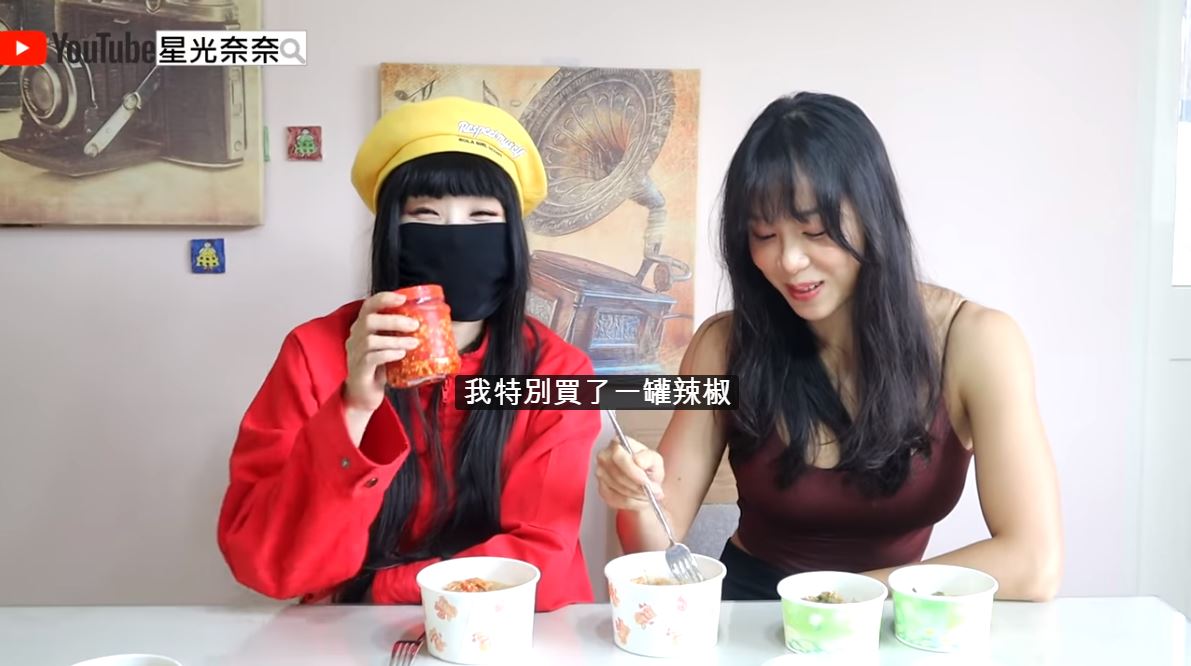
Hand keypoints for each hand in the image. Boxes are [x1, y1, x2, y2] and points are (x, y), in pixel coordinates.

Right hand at [343, 292, 420, 412]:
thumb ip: (399, 334)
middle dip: (394, 320)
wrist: (364, 394)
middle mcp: (355, 337)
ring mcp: (354, 353)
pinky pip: (371, 357)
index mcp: (362, 328)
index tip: (403, 298)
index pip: (368, 306)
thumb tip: (427, 324)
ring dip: (395, 340)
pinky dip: (388, 354)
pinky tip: (401, 355)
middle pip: (369, 320)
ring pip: (370, 339)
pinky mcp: (359, 369)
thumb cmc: (378, 368)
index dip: (384, 299)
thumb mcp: (389, 346)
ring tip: (413, 343)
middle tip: (414, 325)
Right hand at [595, 432, 665, 511]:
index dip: (633, 471)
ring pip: (619, 489)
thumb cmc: (648, 468)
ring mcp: (600, 474)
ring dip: (637, 495)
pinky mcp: (602, 489)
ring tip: (649, 494)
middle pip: (618, 475)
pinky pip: (616, 500)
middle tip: (653, 491)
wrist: (645, 482)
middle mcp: (604, 456)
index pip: (618, 456)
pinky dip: (631, 503)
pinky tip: (640, 500)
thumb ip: (648, 458)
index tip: (645, 481)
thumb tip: (638, 460)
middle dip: (637, 486)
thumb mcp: (655, 459)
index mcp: (616, 443)